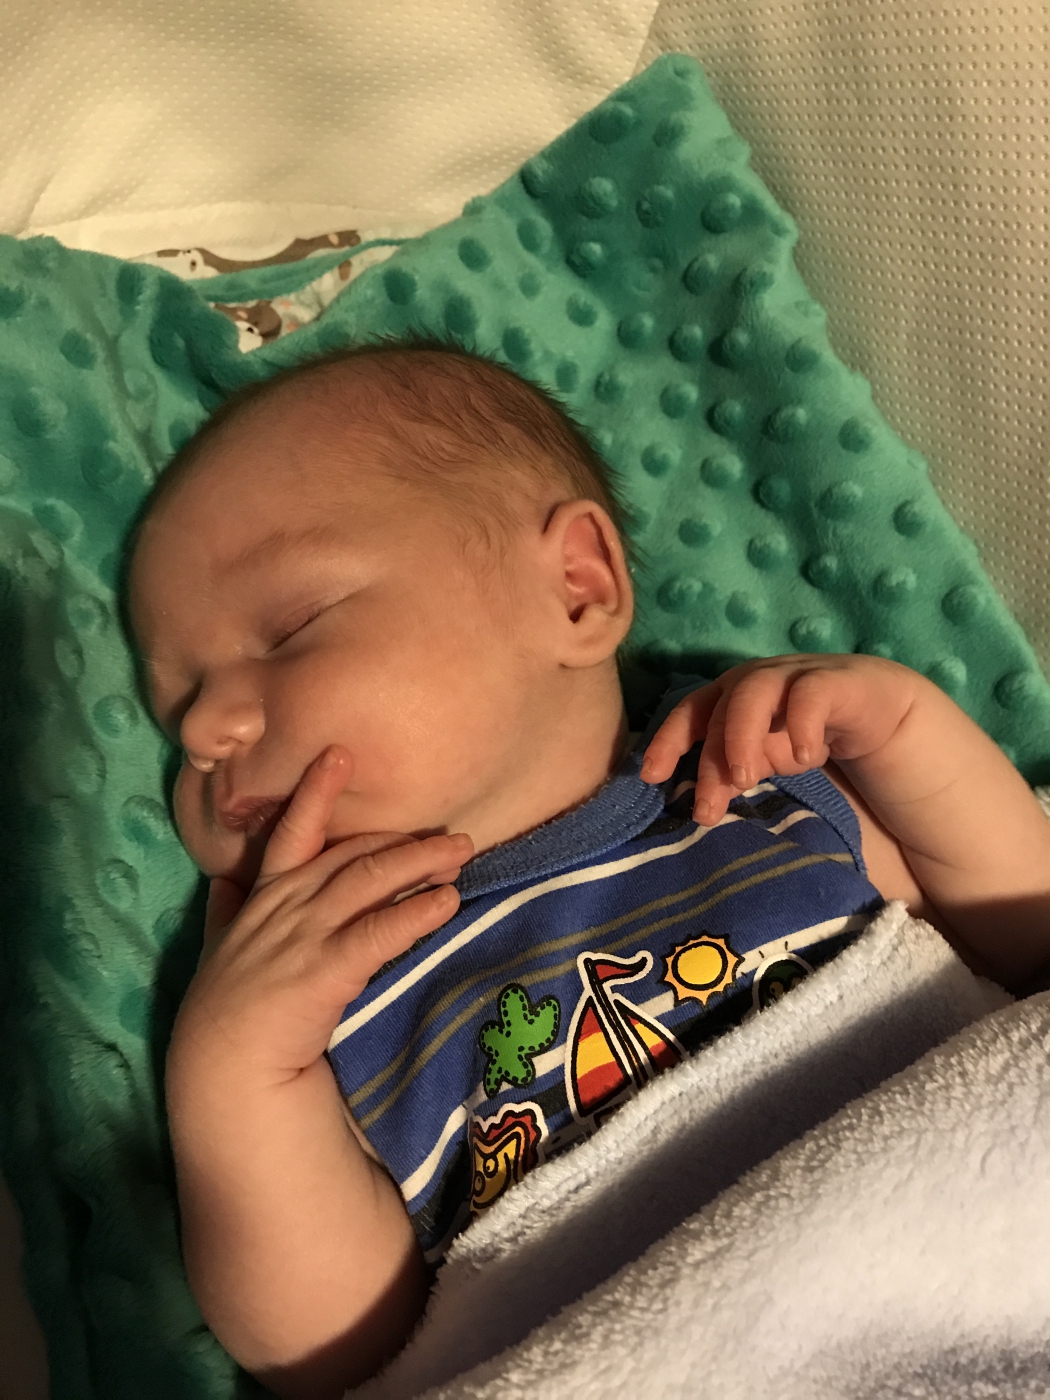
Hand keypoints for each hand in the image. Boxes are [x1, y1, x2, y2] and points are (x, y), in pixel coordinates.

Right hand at [171, 745, 473, 1085]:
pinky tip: (446, 903)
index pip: (293, 833)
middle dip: (403, 841)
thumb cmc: (228, 1010)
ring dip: (419, 863)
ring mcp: (304, 935)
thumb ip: (225, 911)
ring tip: (461, 853)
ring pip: (369, 882)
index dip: (316, 792)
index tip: (339, 754)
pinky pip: (378, 933)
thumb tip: (223, 880)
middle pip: (352, 856)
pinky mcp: (324, 971)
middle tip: (453, 834)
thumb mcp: (219, 948)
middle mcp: (286, 905)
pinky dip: (416, 913)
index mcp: (265, 896)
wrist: (223, 1070)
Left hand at [640, 654, 920, 826]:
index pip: (690, 713)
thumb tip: (699, 807)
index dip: (668, 740)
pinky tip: (803, 757)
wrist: (879, 711)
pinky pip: (812, 693)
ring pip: (755, 690)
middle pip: (718, 706)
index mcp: (730, 698)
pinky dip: (800, 724)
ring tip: (745, 777)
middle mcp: (757, 681)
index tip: (652, 776)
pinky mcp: (837, 682)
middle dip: (709, 757)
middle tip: (709, 805)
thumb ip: (731, 774)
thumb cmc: (807, 734)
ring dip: (742, 734)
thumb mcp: (764, 759)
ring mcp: (795, 676)